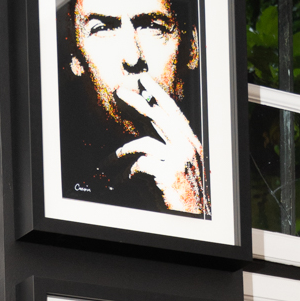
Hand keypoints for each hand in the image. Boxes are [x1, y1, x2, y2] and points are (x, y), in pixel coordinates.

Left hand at [114, 76, 207, 213]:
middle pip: (157, 116)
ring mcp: (178, 159)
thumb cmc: (183, 195)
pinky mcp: (168, 173)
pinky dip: (125, 175)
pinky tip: (119, 183)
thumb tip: (144, 133)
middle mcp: (186, 146)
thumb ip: (166, 148)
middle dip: (136, 102)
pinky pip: (139, 165)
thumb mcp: (179, 167)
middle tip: (120, 93)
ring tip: (106, 164)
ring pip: (142, 143)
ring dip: (120, 154)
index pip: (172, 111)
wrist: (193, 218)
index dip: (157, 94)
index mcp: (190, 143)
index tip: (144, 82)